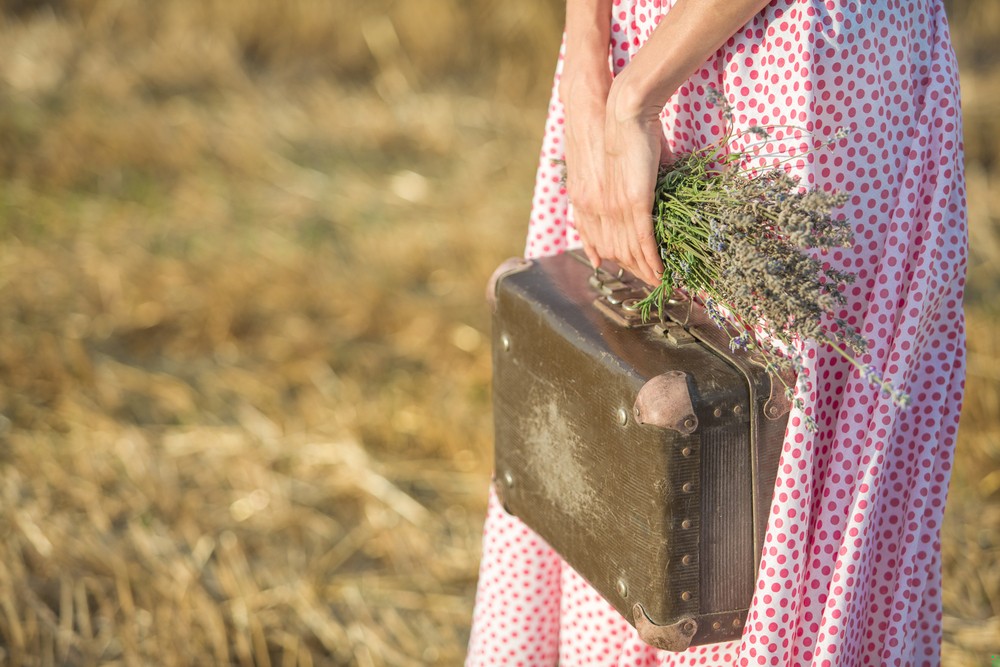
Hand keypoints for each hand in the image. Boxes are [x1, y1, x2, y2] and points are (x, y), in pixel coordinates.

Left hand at [562, 73, 669, 286]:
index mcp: (587, 199)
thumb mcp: (618, 161)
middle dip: (633, 270)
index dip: (612, 257)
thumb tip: (647, 180)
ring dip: (646, 271)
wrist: (622, 110)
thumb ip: (627, 177)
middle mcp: (597, 208)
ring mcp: (614, 207)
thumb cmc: (623, 128)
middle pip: (614, 251)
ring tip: (661, 282)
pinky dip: (652, 260)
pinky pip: (642, 241)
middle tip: (651, 282)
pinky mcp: (634, 203)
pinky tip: (661, 272)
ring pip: (629, 251)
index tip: (626, 267)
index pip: (598, 239)